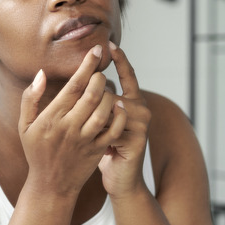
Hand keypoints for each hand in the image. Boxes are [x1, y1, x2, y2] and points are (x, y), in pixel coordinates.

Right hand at [18, 44, 126, 196]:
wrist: (51, 185)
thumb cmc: (36, 151)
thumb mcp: (24, 125)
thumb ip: (30, 98)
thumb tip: (41, 73)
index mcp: (52, 117)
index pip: (73, 85)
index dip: (86, 65)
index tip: (96, 50)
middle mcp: (69, 127)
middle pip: (92, 94)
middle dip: (100, 77)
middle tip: (100, 71)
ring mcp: (85, 139)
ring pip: (105, 109)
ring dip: (110, 94)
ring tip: (107, 88)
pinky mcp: (97, 149)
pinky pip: (114, 128)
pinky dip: (119, 115)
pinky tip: (119, 105)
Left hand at [98, 42, 150, 198]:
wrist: (120, 180)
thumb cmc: (105, 150)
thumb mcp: (100, 123)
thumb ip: (98, 102)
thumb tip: (86, 80)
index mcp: (132, 102)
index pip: (128, 75)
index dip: (121, 59)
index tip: (109, 44)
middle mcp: (141, 109)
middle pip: (113, 91)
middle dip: (95, 100)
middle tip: (83, 119)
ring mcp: (141, 124)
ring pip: (111, 107)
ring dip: (94, 119)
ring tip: (89, 133)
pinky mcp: (138, 139)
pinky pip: (113, 127)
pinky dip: (100, 134)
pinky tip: (98, 144)